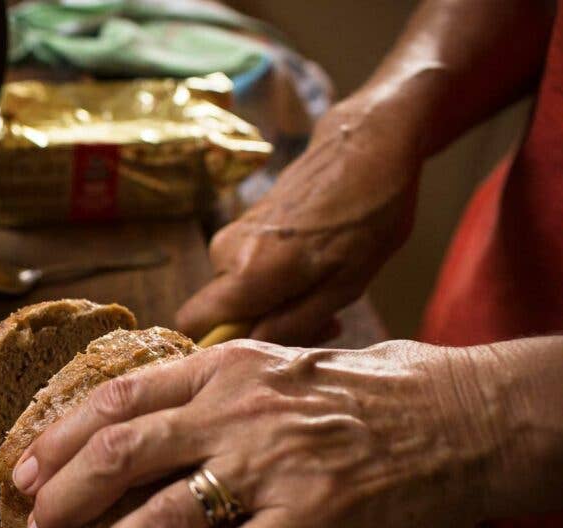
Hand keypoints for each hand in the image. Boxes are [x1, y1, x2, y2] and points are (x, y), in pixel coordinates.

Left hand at [11, 340, 503, 527]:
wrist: (462, 413)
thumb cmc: (370, 389)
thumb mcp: (281, 362)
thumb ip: (217, 385)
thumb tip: (149, 412)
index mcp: (225, 367)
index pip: (118, 398)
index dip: (60, 437)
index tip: (25, 470)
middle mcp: (239, 410)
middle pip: (122, 454)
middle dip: (65, 498)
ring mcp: (275, 462)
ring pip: (166, 513)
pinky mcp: (316, 514)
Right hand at [176, 99, 422, 344]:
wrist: (368, 145)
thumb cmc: (369, 215)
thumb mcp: (344, 285)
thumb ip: (292, 323)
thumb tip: (251, 347)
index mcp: (246, 272)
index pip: (193, 326)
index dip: (221, 345)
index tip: (267, 346)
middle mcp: (225, 253)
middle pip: (219, 314)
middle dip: (261, 326)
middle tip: (320, 322)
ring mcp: (231, 235)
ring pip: (236, 294)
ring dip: (274, 304)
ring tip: (327, 290)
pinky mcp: (242, 226)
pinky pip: (244, 272)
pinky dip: (275, 282)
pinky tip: (318, 268)